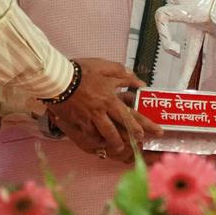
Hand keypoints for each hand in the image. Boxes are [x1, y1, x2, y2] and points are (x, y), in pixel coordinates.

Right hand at [47, 58, 162, 159]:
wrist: (58, 79)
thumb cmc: (82, 71)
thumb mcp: (106, 67)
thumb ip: (125, 75)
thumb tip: (141, 84)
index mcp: (111, 98)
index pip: (131, 115)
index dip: (145, 125)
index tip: (157, 132)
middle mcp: (102, 112)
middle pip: (119, 130)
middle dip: (131, 139)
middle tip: (139, 144)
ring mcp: (89, 119)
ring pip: (105, 136)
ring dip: (114, 143)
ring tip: (119, 147)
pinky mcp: (78, 123)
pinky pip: (89, 135)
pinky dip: (96, 140)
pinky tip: (100, 142)